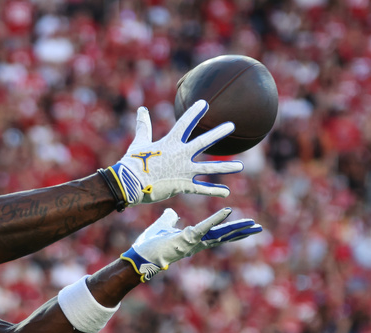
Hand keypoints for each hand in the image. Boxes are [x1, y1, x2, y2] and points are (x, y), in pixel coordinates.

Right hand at [104, 101, 243, 205]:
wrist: (130, 183)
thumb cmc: (133, 163)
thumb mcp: (139, 142)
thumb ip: (143, 126)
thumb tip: (141, 109)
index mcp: (170, 142)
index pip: (185, 123)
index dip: (195, 112)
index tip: (204, 103)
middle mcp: (181, 154)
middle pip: (204, 141)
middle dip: (218, 133)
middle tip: (231, 126)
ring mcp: (184, 170)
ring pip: (209, 167)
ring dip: (226, 167)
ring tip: (240, 166)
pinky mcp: (183, 185)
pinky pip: (202, 189)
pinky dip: (214, 191)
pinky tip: (227, 192)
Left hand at [121, 207, 261, 281]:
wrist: (139, 256)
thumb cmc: (149, 245)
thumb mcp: (162, 227)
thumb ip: (169, 219)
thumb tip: (172, 212)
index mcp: (193, 240)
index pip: (216, 234)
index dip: (230, 230)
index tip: (244, 227)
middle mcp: (196, 243)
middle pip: (223, 236)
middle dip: (241, 232)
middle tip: (258, 228)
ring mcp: (193, 242)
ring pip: (219, 234)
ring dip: (236, 228)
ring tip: (253, 224)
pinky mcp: (187, 238)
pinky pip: (204, 227)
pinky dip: (216, 219)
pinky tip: (228, 211)